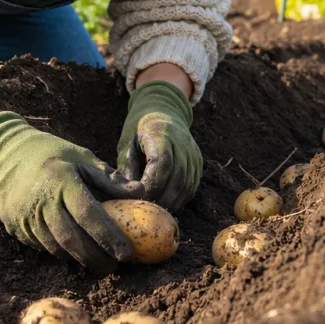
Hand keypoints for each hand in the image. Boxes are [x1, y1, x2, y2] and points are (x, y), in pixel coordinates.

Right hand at [0, 112, 138, 271]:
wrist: (3, 154)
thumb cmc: (51, 153)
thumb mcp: (82, 157)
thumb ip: (109, 178)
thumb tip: (141, 193)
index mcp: (62, 181)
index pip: (90, 215)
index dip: (110, 237)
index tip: (128, 253)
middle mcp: (42, 202)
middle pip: (73, 240)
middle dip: (97, 258)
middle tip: (115, 266)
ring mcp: (26, 217)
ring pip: (57, 248)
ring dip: (80, 258)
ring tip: (100, 261)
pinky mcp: (16, 228)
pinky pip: (43, 246)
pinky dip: (62, 252)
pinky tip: (76, 251)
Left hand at [117, 80, 202, 209]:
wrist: (164, 111)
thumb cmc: (138, 129)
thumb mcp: (127, 143)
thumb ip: (127, 167)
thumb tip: (126, 196)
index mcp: (162, 133)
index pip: (163, 163)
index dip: (152, 184)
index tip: (139, 198)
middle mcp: (183, 143)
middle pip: (177, 178)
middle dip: (160, 198)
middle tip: (145, 211)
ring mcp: (193, 154)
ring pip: (186, 185)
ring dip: (170, 202)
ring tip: (155, 212)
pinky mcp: (198, 163)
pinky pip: (191, 187)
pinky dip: (179, 199)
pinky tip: (166, 205)